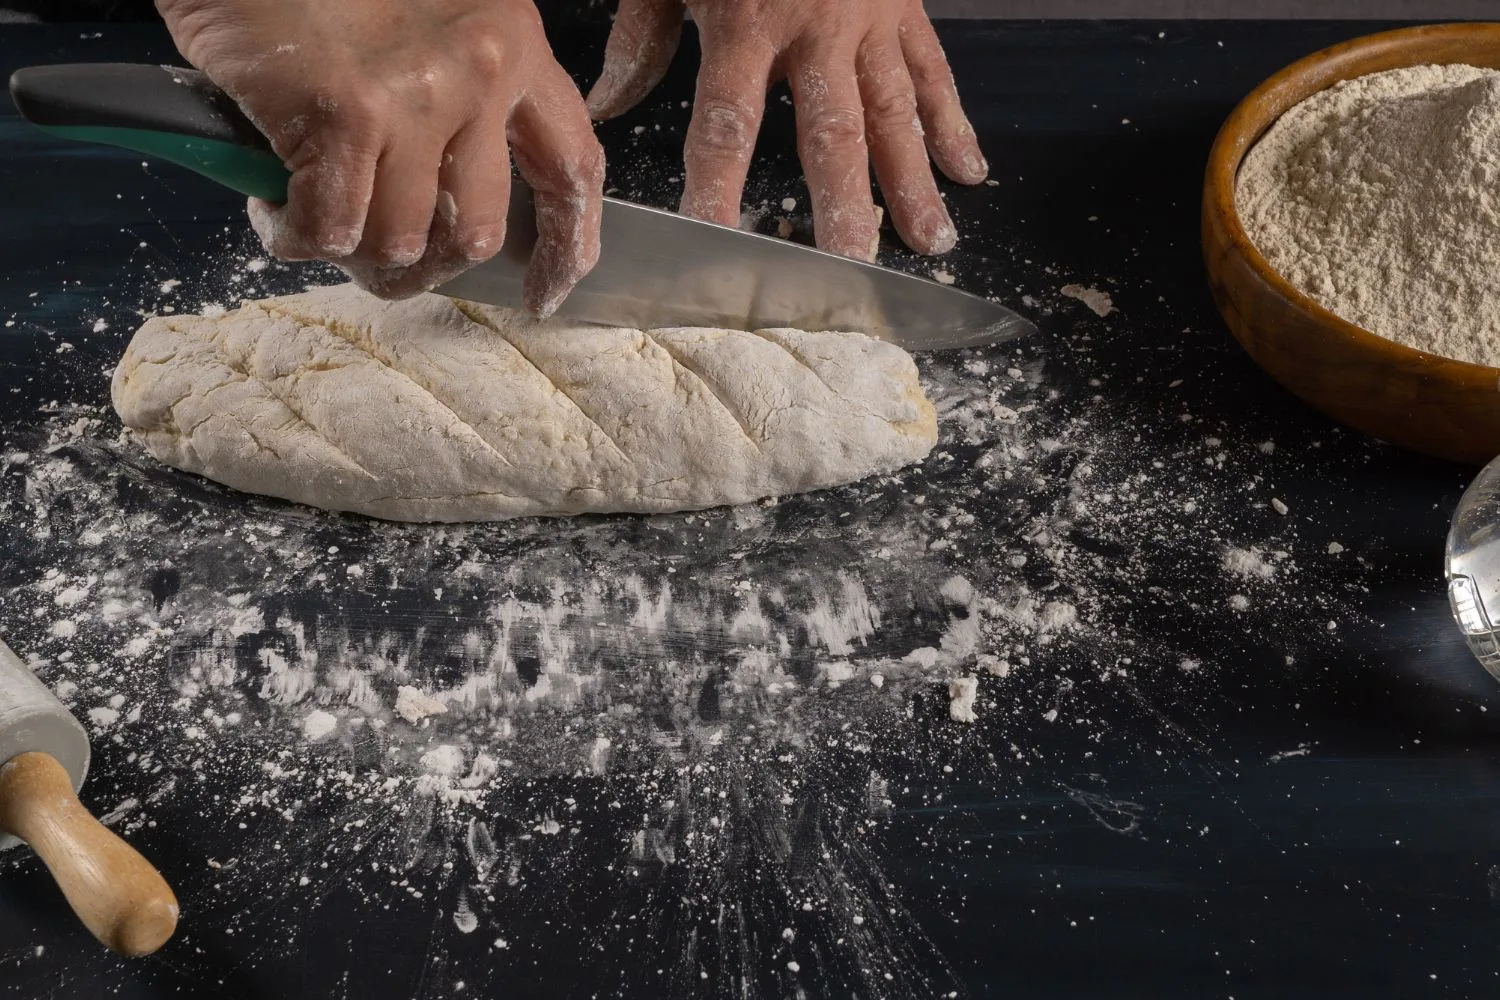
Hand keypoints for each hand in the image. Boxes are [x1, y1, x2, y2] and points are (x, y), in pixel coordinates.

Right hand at [157, 0, 604, 314]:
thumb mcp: (430, 26)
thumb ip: (463, 105)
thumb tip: (449, 216)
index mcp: (515, 44)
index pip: (572, 167)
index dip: (565, 244)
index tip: (546, 293)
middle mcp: (483, 70)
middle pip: (476, 233)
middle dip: (421, 266)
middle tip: (372, 253)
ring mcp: (418, 96)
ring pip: (401, 242)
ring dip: (349, 251)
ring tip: (310, 212)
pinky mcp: (346, 117)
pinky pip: (333, 230)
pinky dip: (295, 235)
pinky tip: (271, 204)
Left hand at [586, 0, 986, 260]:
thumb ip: (643, 37)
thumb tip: (609, 107)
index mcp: (747, 21)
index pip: (728, 122)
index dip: (718, 185)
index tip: (713, 239)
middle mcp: (817, 29)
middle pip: (832, 133)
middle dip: (844, 205)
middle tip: (849, 266)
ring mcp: (871, 20)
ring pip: (896, 112)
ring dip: (913, 182)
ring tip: (929, 244)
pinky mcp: (906, 6)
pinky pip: (934, 69)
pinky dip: (954, 121)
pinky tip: (969, 172)